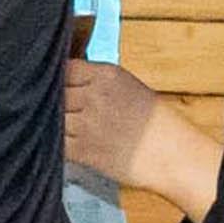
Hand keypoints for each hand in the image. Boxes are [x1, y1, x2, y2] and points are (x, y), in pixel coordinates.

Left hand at [63, 56, 219, 221]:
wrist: (174, 155)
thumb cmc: (156, 123)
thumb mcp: (129, 87)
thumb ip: (97, 82)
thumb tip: (68, 83)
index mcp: (107, 75)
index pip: (64, 68)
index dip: (56, 78)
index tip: (53, 85)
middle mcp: (95, 95)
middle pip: (53, 92)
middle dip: (50, 101)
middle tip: (49, 108)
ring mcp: (88, 123)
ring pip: (50, 117)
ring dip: (49, 123)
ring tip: (53, 126)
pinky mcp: (85, 150)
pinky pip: (55, 143)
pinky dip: (53, 143)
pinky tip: (58, 143)